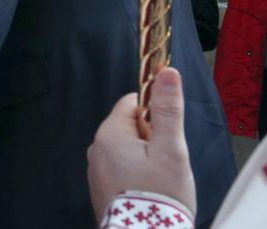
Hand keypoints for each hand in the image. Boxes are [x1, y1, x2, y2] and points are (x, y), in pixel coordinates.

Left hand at [86, 68, 195, 220]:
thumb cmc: (160, 194)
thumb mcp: (170, 149)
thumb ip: (168, 109)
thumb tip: (166, 72)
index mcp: (109, 134)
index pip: (132, 104)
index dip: (155, 114)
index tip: (168, 133)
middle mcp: (96, 149)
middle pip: (130, 128)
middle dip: (152, 140)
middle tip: (166, 163)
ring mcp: (96, 171)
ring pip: (127, 151)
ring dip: (146, 160)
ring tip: (159, 181)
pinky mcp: (101, 189)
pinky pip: (121, 171)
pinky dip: (136, 177)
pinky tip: (149, 192)